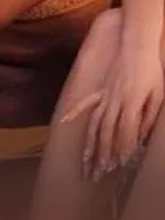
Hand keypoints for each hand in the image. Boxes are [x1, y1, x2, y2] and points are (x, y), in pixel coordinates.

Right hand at [62, 26, 163, 178]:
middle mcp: (114, 103)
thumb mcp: (158, 95)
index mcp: (131, 105)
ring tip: (85, 162)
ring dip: (90, 144)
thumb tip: (142, 138)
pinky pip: (86, 103)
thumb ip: (149, 117)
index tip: (118, 167)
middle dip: (102, 156)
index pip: (125, 134)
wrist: (137, 44)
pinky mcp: (101, 90)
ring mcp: (105, 96)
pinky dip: (74, 113)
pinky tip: (65, 123)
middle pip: (106, 134)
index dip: (121, 152)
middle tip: (98, 175)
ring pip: (95, 124)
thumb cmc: (152, 70)